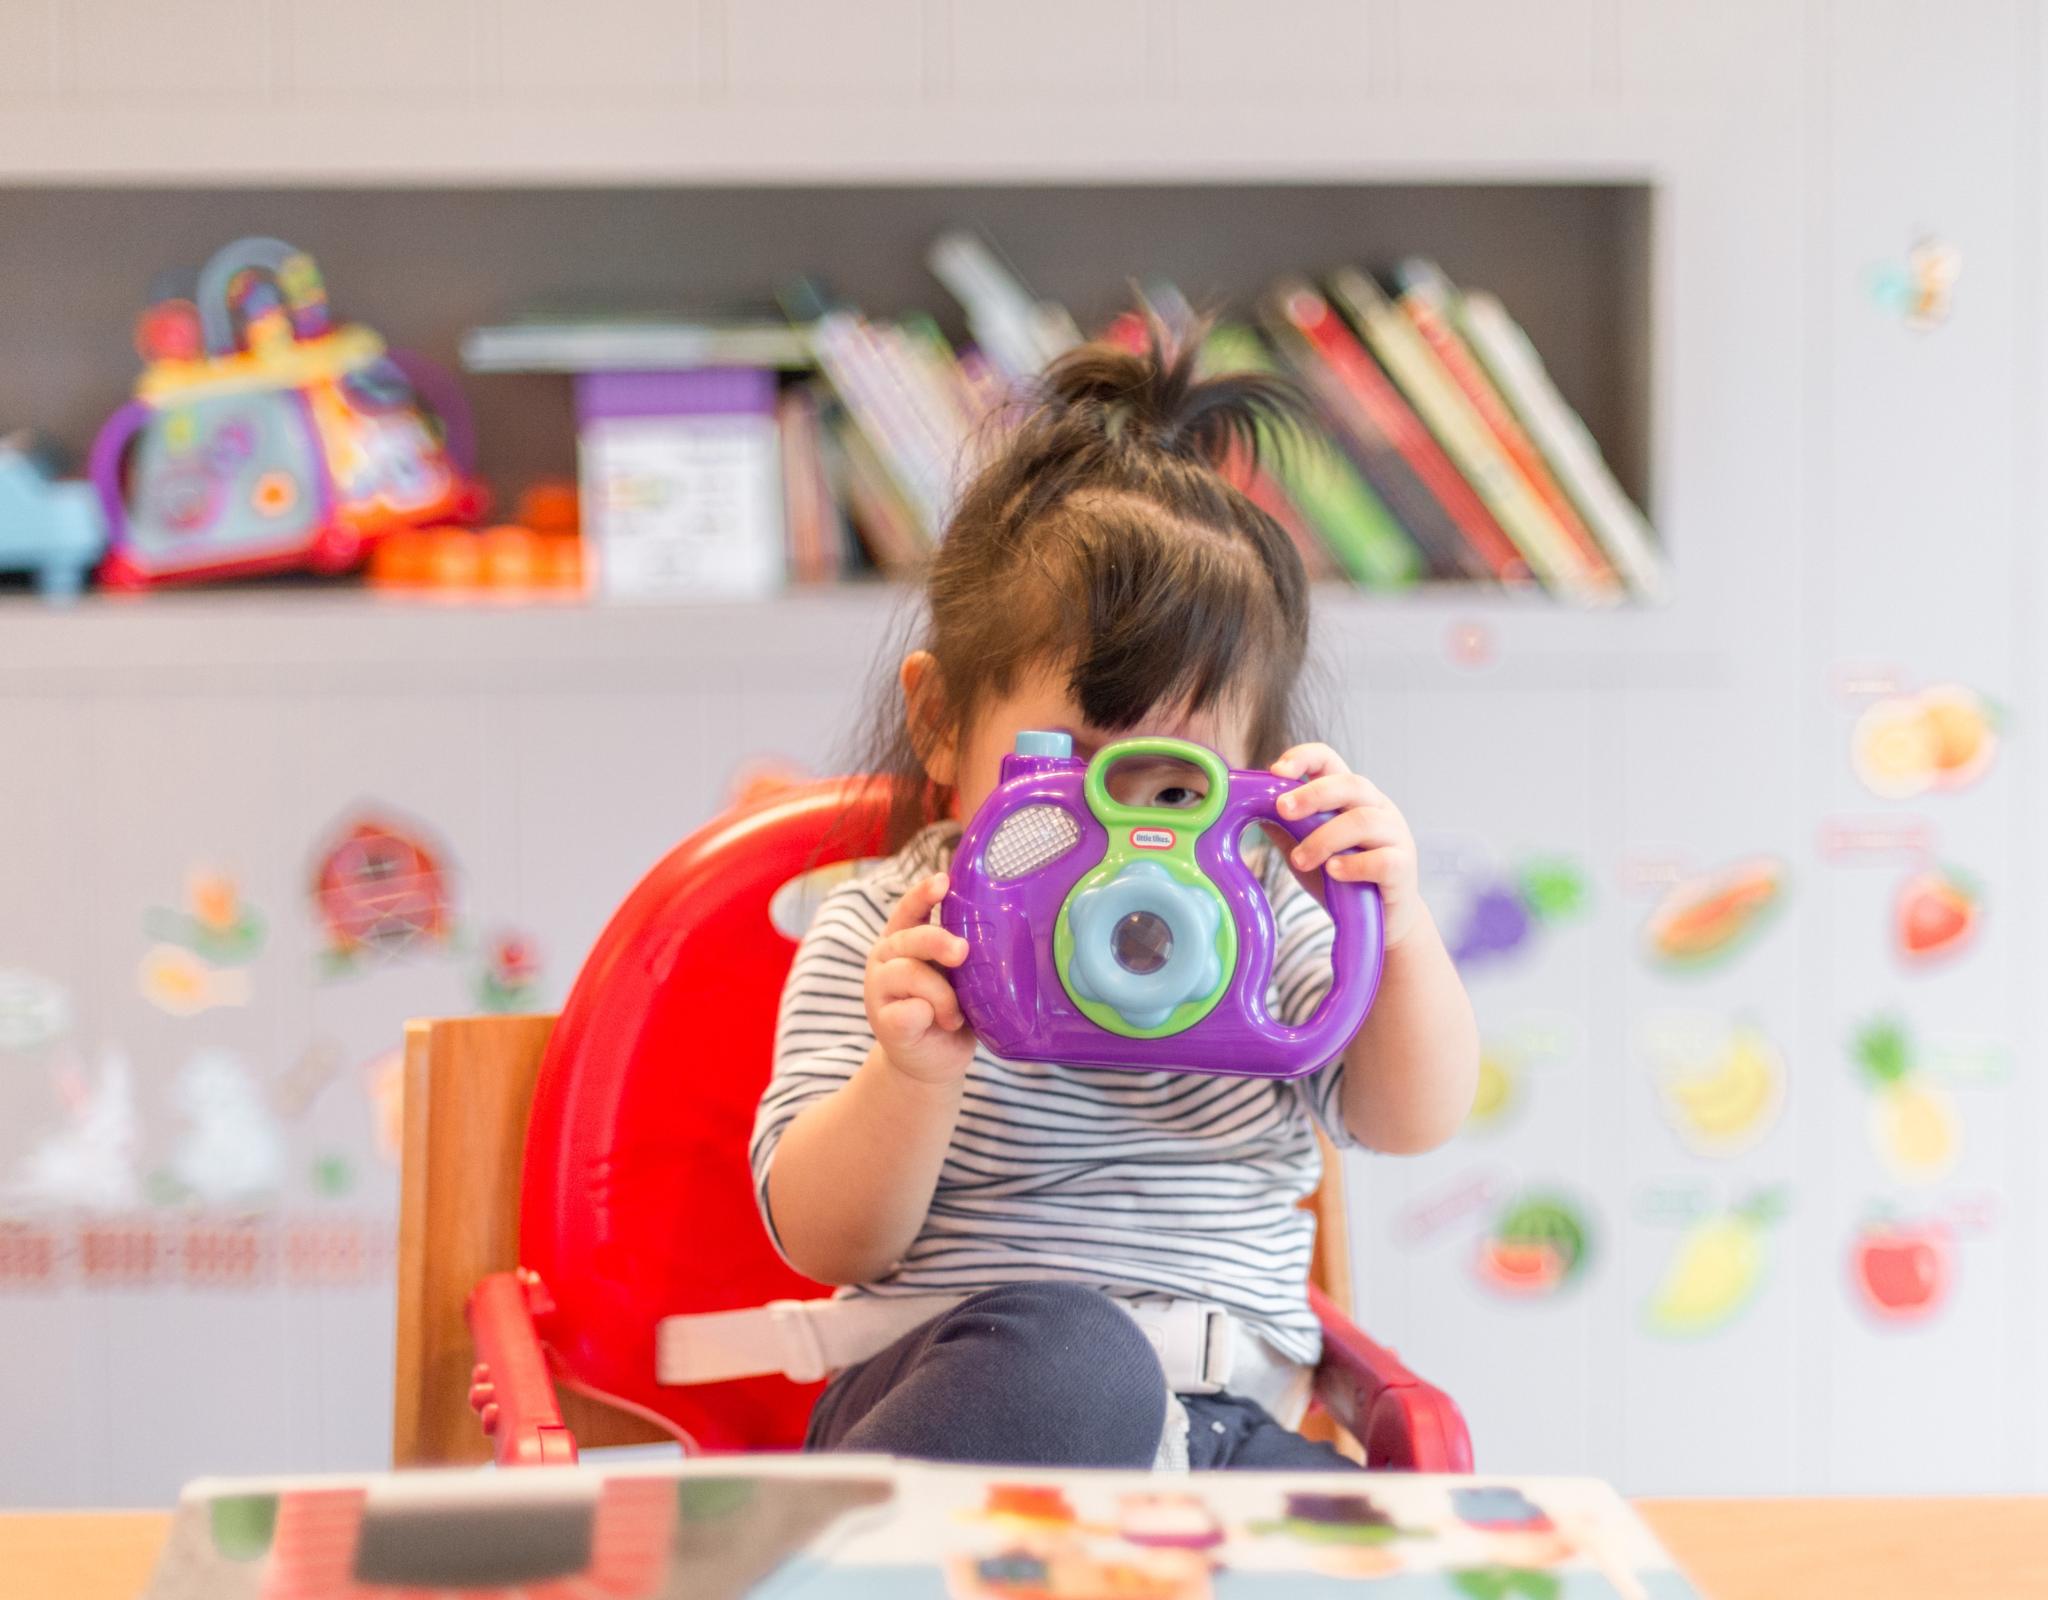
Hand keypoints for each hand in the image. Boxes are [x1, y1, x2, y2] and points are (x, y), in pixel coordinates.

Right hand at [866, 872, 975, 1083]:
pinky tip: (937, 1024)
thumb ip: (962, 956)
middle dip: (939, 942)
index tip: (944, 880)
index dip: (924, 892)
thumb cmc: (950, 1011)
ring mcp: (879, 989)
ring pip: (911, 974)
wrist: (932, 1061)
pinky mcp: (883, 1022)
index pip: (911, 908)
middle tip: (962, 952)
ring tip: (954, 1015)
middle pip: (911, 938)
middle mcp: (887, 957)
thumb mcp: (958, 977)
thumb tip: (997, 938)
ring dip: (942, 995)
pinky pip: (908, 1011)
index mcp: (905, 939)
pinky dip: (928, 1016)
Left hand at [1271, 743, 1424, 948]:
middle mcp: (1377, 808)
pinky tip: (1333, 872)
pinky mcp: (1403, 867)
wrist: (1381, 920)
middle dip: (1312, 794)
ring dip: (1324, 839)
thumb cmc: (1342, 880)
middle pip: (1350, 784)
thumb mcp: (1306, 851)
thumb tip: (1248, 808)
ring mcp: (1395, 835)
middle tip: (1282, 809)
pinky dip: (1353, 865)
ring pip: (1363, 821)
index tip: (1276, 771)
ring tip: (1299, 860)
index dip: (1304, 757)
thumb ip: (1285, 829)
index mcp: (1351, 797)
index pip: (1330, 761)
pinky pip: (1382, 860)